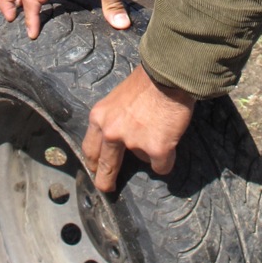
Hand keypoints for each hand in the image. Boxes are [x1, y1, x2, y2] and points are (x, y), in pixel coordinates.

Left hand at [83, 64, 195, 192]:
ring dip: (150, 152)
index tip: (95, 168)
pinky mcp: (156, 149)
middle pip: (105, 166)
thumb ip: (114, 119)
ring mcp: (133, 142)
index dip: (93, 161)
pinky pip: (162, 166)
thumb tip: (122, 138)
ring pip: (141, 160)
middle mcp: (111, 133)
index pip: (90, 148)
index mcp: (99, 118)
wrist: (168, 74)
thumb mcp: (117, 99)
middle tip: (107, 188)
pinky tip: (171, 141)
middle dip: (105, 181)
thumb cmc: (146, 81)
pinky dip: (167, 160)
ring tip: (160, 130)